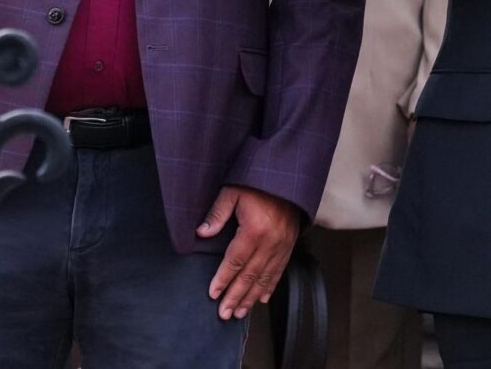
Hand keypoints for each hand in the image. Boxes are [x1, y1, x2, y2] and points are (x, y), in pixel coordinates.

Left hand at [198, 185, 299, 319]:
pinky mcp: (289, 245)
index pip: (235, 261)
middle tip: (224, 313)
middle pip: (250, 275)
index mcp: (254, 230)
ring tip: (240, 312)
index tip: (213, 294)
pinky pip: (279, 270)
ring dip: (251, 297)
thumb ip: (217, 214)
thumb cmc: (257, 183)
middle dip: (235, 296)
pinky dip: (270, 286)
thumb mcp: (232, 192)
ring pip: (265, 278)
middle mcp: (270, 242)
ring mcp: (282, 245)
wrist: (287, 177)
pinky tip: (262, 298)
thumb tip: (201, 233)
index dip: (223, 279)